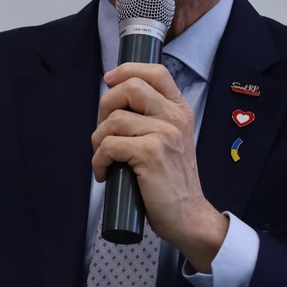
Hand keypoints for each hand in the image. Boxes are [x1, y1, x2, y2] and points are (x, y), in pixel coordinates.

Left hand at [91, 62, 228, 272]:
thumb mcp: (172, 140)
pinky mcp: (150, 153)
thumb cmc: (172, 181)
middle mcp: (175, 117)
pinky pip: (109, 145)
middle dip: (105, 105)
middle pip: (130, 87)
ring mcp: (164, 134)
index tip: (109, 80)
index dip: (127, 70)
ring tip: (104, 157)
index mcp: (181, 110)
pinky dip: (98, 160)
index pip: (156, 72)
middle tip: (104, 128)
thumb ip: (154, 118)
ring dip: (98, 139)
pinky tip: (104, 172)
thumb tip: (116, 104)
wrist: (188, 216)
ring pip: (114, 120)